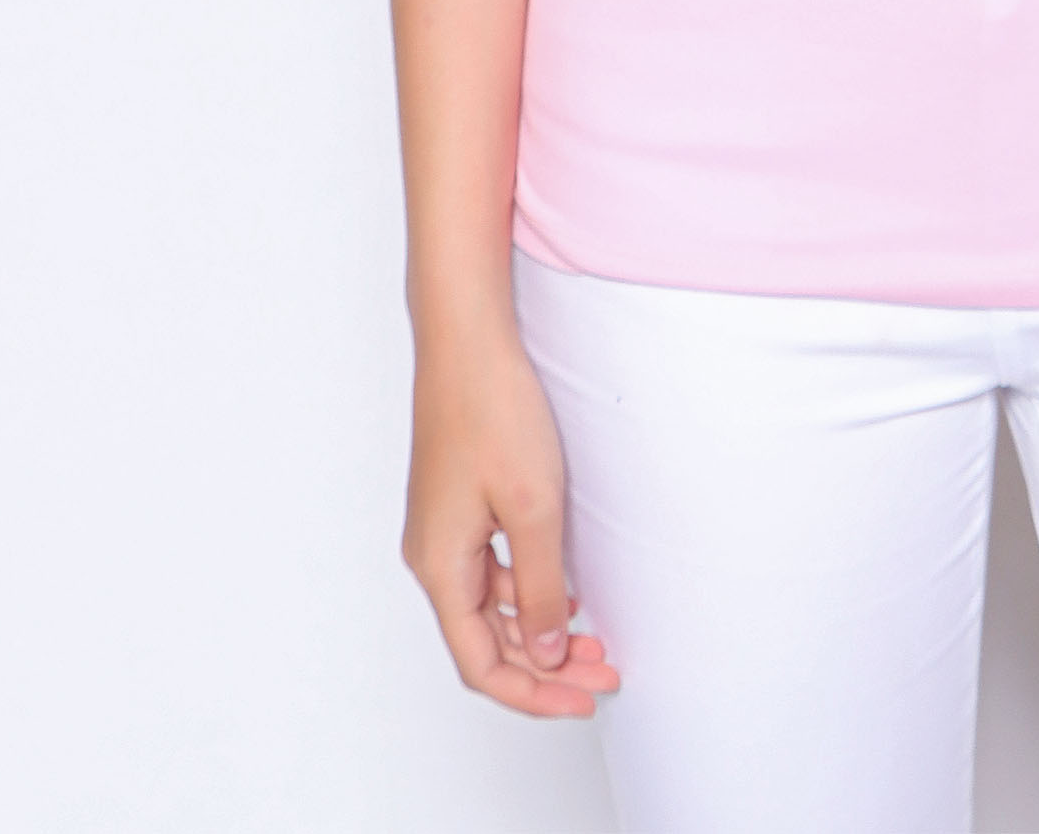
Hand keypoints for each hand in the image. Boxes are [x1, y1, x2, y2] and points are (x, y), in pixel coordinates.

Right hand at [401, 319, 620, 718]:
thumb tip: (542, 655)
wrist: (466, 338)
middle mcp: (432, 557)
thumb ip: (538, 590)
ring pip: (491, 607)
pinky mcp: (458, 504)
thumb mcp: (532, 508)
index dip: (534, 693)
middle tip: (606, 670)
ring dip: (540, 629)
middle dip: (545, 665)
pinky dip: (528, 591)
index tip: (586, 700)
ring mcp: (442, 529)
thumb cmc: (493, 411)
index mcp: (440, 567)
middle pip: (485, 641)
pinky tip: (565, 588)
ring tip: (595, 637)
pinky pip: (491, 571)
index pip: (481, 664)